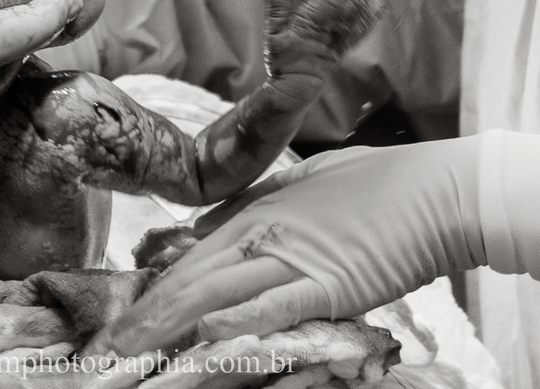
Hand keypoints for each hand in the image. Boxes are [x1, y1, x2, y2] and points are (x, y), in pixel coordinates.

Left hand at [85, 138, 484, 356]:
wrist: (434, 192)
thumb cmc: (372, 184)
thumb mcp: (298, 185)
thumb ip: (248, 208)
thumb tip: (202, 232)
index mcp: (253, 214)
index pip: (188, 261)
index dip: (150, 294)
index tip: (119, 322)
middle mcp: (262, 236)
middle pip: (190, 280)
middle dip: (144, 319)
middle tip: (104, 351)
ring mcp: (294, 260)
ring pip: (217, 294)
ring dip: (169, 326)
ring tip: (131, 354)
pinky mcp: (330, 286)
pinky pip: (276, 306)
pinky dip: (241, 319)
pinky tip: (208, 333)